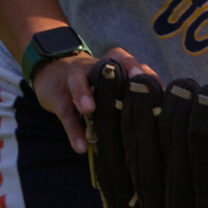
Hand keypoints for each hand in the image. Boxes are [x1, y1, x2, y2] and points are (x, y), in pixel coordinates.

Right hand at [32, 46, 160, 152]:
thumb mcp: (107, 84)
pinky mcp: (57, 96)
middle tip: (135, 91)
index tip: (158, 89)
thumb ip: (126, 95)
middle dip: (122, 72)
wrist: (49, 73)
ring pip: (79, 80)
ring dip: (84, 94)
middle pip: (109, 63)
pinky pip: (65, 112)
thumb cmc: (90, 84)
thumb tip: (156, 119)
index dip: (142, 71)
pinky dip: (73, 130)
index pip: (128, 60)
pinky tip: (81, 146)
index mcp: (110, 65)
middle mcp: (94, 67)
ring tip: (90, 110)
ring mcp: (73, 78)